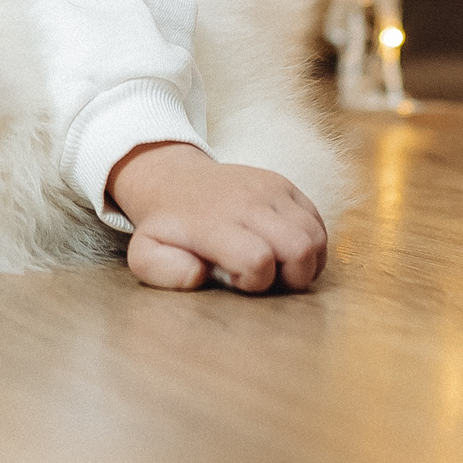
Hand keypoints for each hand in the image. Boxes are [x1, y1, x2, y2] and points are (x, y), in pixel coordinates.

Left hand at [106, 141, 327, 293]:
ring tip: (278, 267)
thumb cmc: (164, 226)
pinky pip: (318, 222)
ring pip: (316, 236)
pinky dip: (312, 245)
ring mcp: (269, 189)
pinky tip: (287, 252)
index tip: (237, 281)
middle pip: (299, 249)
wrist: (172, 179)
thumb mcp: (144, 254)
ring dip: (306, 263)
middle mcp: (246, 201)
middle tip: (268, 279)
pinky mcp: (284, 184)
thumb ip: (165, 271)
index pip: (257, 260)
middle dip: (291, 278)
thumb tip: (200, 274)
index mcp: (212, 223)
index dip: (255, 282)